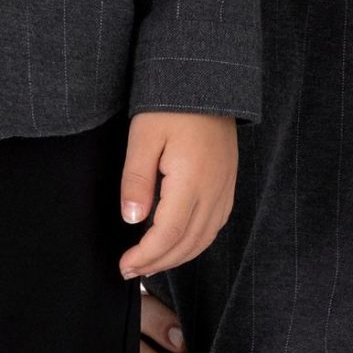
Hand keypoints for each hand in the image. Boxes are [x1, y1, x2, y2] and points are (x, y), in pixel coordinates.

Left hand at [117, 111, 236, 276]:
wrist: (207, 82)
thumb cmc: (170, 106)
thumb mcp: (143, 137)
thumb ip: (136, 180)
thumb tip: (133, 220)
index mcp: (192, 180)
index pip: (169, 233)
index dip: (147, 255)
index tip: (124, 265)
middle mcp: (214, 190)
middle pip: (188, 242)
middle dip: (159, 262)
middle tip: (131, 271)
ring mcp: (225, 188)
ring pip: (205, 238)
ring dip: (178, 256)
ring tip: (151, 263)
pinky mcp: (228, 183)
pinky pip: (216, 224)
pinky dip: (196, 242)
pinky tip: (179, 243)